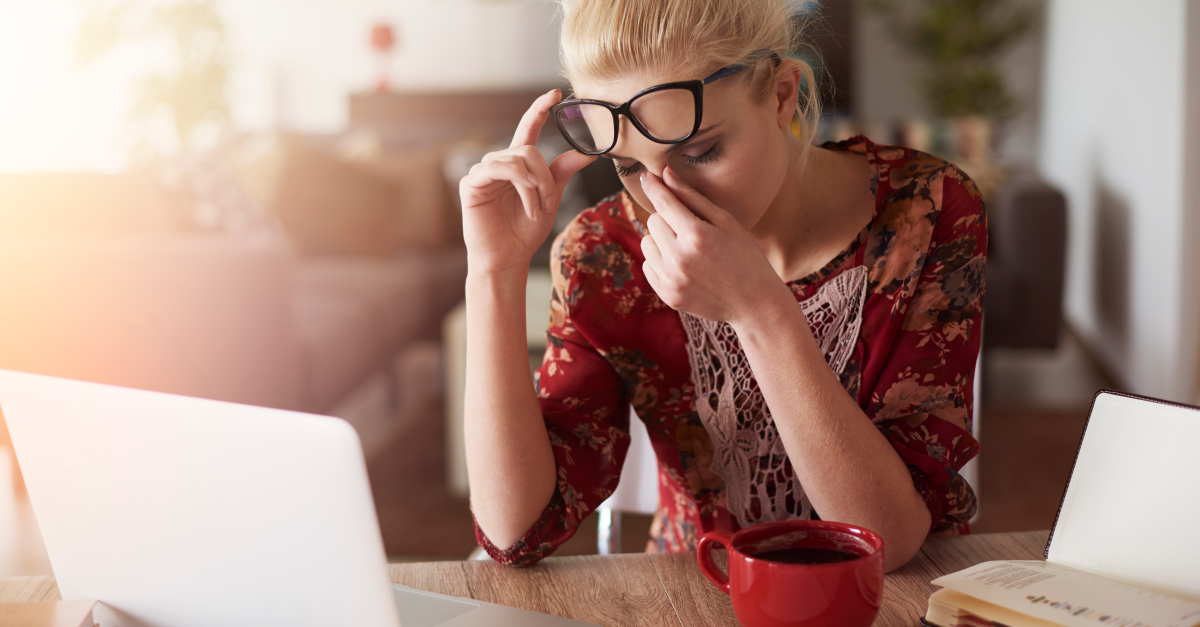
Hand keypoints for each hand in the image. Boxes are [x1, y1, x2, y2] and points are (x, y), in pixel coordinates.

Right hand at [460, 89, 595, 275]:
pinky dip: (520, 186)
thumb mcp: (550, 199)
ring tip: (538, 209)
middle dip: (546, 177)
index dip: (539, 109)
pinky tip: (527, 205)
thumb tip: (586, 153)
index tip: (554, 94)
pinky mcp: (471, 183)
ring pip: (517, 159)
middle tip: (549, 203)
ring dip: (535, 185)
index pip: (528, 129)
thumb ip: (562, 174)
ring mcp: (483, 172)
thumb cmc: (524, 232)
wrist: (507, 259)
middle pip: (529, 150)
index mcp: (518, 165)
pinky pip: (499, 169)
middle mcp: (499, 163)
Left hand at [639, 167, 789, 324]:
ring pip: (647, 243)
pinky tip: (683, 266)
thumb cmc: (745, 256)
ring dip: (661, 240)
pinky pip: (648, 266)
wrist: (754, 303)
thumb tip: (666, 174)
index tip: (647, 176)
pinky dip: (660, 261)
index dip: (654, 187)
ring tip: (686, 248)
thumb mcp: (725, 221)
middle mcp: (679, 258)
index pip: (664, 203)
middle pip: (653, 221)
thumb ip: (692, 197)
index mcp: (696, 235)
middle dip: (667, 219)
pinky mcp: (667, 295)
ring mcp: (671, 279)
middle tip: (690, 228)